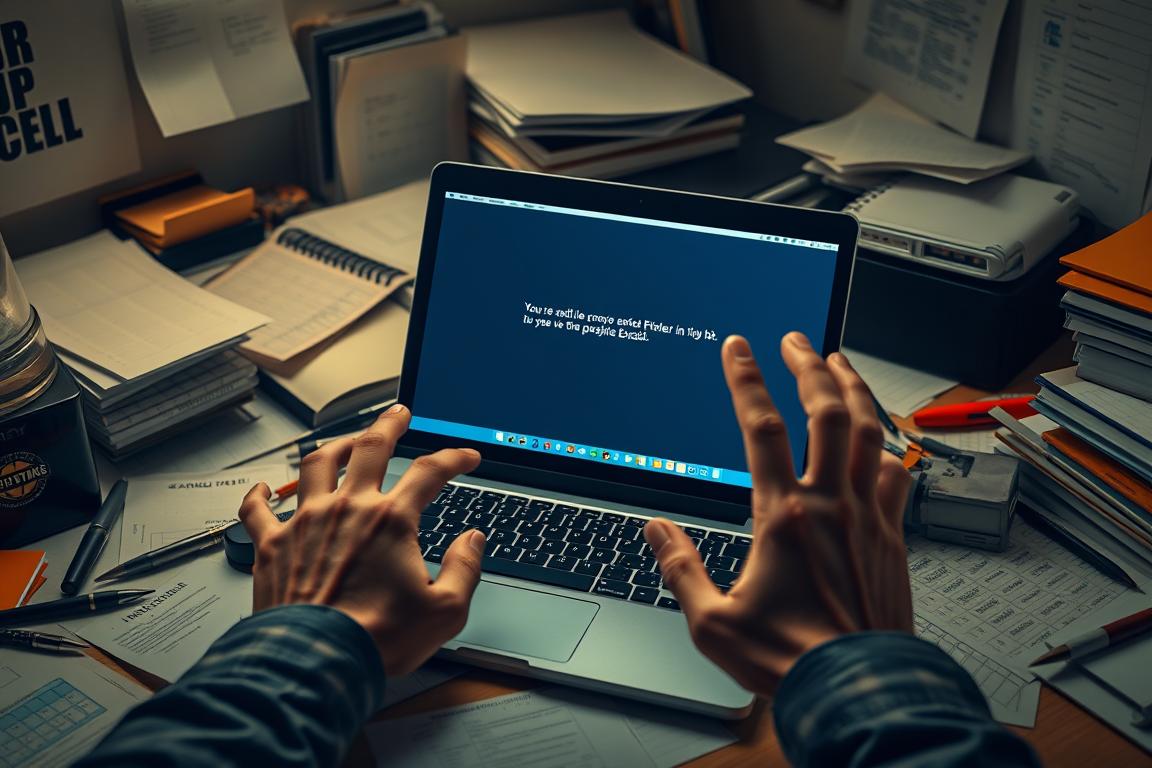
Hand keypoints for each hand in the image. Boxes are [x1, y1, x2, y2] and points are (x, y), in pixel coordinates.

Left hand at [239, 404, 485, 675]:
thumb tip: (472, 542)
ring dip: (333, 446)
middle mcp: (348, 510)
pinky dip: (261, 495)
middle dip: (388, 424)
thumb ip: (464, 568)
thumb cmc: (376, 639)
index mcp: (391, 521)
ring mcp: (306, 524)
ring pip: (317, 464)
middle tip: (397, 414)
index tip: (464, 456)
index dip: (453, 457)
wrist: (316, 662)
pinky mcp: (273, 546)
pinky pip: (259, 510)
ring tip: (344, 441)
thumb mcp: (445, 610)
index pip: (430, 472)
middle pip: (370, 447)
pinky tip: (264, 488)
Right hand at [643, 333, 912, 694]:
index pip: (760, 429)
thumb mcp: (712, 621)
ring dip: (854, 391)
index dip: (747, 380)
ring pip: (868, 434)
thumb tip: (656, 530)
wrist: (858, 690)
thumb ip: (681, 567)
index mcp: (782, 517)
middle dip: (809, 366)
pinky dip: (888, 450)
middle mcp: (830, 506)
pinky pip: (898, 478)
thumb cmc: (789, 660)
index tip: (738, 348)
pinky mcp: (892, 540)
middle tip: (796, 340)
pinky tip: (883, 442)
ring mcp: (868, 519)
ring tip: (841, 363)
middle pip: (825, 413)